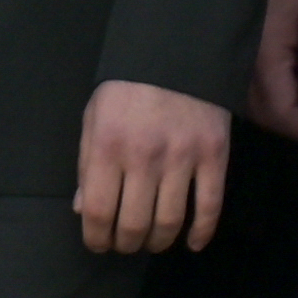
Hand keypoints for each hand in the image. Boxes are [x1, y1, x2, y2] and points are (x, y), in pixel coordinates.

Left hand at [76, 80, 232, 254]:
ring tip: (152, 241)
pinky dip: (202, 232)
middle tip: (126, 243)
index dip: (96, 238)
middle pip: (134, 224)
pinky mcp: (214, 155)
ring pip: (170, 221)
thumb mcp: (94, 119)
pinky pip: (210, 206)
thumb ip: (87, 166)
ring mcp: (182, 157)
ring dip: (159, 241)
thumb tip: (83, 211)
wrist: (176, 53)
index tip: (99, 243)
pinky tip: (191, 243)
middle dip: (127, 244)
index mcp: (107, 147)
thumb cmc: (126, 89)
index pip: (98, 211)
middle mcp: (143, 156)